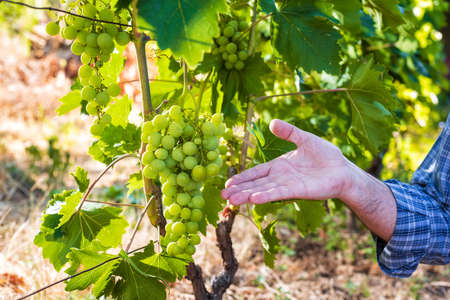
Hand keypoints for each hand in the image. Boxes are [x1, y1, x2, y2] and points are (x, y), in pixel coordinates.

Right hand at [221, 119, 352, 204]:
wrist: (343, 170)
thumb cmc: (326, 156)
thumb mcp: (305, 138)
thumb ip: (289, 132)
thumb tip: (272, 122)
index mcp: (279, 166)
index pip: (256, 172)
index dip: (242, 178)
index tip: (228, 183)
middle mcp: (280, 178)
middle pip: (256, 184)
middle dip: (239, 190)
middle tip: (223, 196)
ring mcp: (288, 185)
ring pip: (263, 190)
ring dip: (247, 195)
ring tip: (232, 201)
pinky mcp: (298, 191)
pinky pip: (279, 193)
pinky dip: (266, 196)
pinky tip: (253, 199)